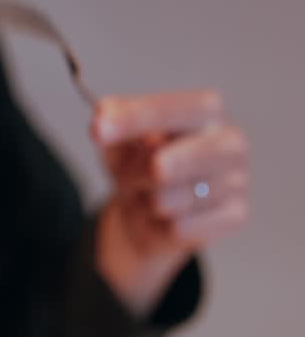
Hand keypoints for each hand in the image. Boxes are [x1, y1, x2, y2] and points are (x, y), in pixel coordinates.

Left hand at [91, 89, 248, 313]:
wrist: (148, 217)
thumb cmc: (140, 168)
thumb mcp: (118, 141)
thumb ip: (112, 123)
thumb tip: (103, 114)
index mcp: (206, 111)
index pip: (177, 108)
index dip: (137, 118)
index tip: (99, 129)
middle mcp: (229, 142)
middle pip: (194, 154)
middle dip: (151, 167)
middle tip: (138, 171)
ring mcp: (236, 180)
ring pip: (179, 197)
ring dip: (146, 202)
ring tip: (147, 197)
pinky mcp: (235, 215)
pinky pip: (184, 228)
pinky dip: (162, 227)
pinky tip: (165, 219)